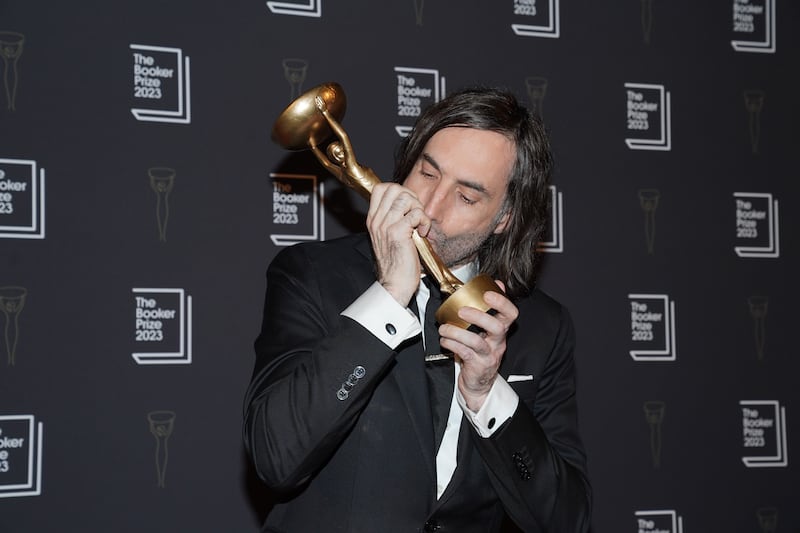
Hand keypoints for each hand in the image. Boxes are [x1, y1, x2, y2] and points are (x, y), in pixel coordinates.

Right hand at [367, 182, 431, 305]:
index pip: (381, 188)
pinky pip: (415, 214)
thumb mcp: (389, 237)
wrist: (394, 285)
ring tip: (420, 224)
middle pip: (393, 188)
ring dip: (418, 208)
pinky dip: (424, 221)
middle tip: (416, 214)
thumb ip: (394, 220)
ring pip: (405, 198)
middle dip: (410, 197)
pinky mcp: (398, 233)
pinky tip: (423, 233)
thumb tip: (410, 206)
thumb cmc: (397, 264)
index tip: (408, 207)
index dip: (399, 191)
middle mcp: (377, 220)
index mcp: (373, 220)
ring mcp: (386, 226)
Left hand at [439, 281, 517, 410]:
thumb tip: (496, 282)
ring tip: (444, 328)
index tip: (487, 294)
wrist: (479, 382)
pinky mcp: (478, 366)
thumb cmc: (481, 351)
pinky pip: (464, 353)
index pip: (511, 313)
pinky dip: (451, 344)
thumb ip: (491, 307)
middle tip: (461, 311)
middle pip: (498, 327)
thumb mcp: (488, 329)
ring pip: (477, 342)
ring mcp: (489, 355)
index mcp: (501, 329)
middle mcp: (498, 342)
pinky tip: (444, 340)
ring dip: (457, 332)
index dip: (502, 302)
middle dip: (479, 316)